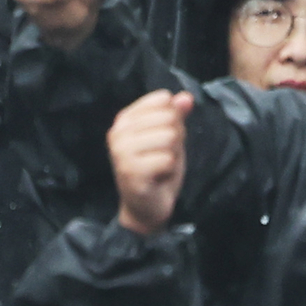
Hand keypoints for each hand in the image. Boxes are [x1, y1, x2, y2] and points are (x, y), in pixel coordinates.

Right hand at [108, 90, 191, 236]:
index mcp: (124, 118)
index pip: (163, 99)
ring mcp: (121, 152)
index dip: (174, 120)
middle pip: (169, 118)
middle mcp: (118, 132)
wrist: (146, 208)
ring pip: (169, 137)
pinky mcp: (130, 172)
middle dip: (175, 139)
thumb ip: (176, 115)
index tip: (162, 139)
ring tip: (160, 167)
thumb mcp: (170, 137)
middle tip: (162, 157)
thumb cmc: (157, 168)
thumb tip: (187, 97)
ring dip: (173, 155)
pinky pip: (167, 159)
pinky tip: (158, 179)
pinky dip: (169, 171)